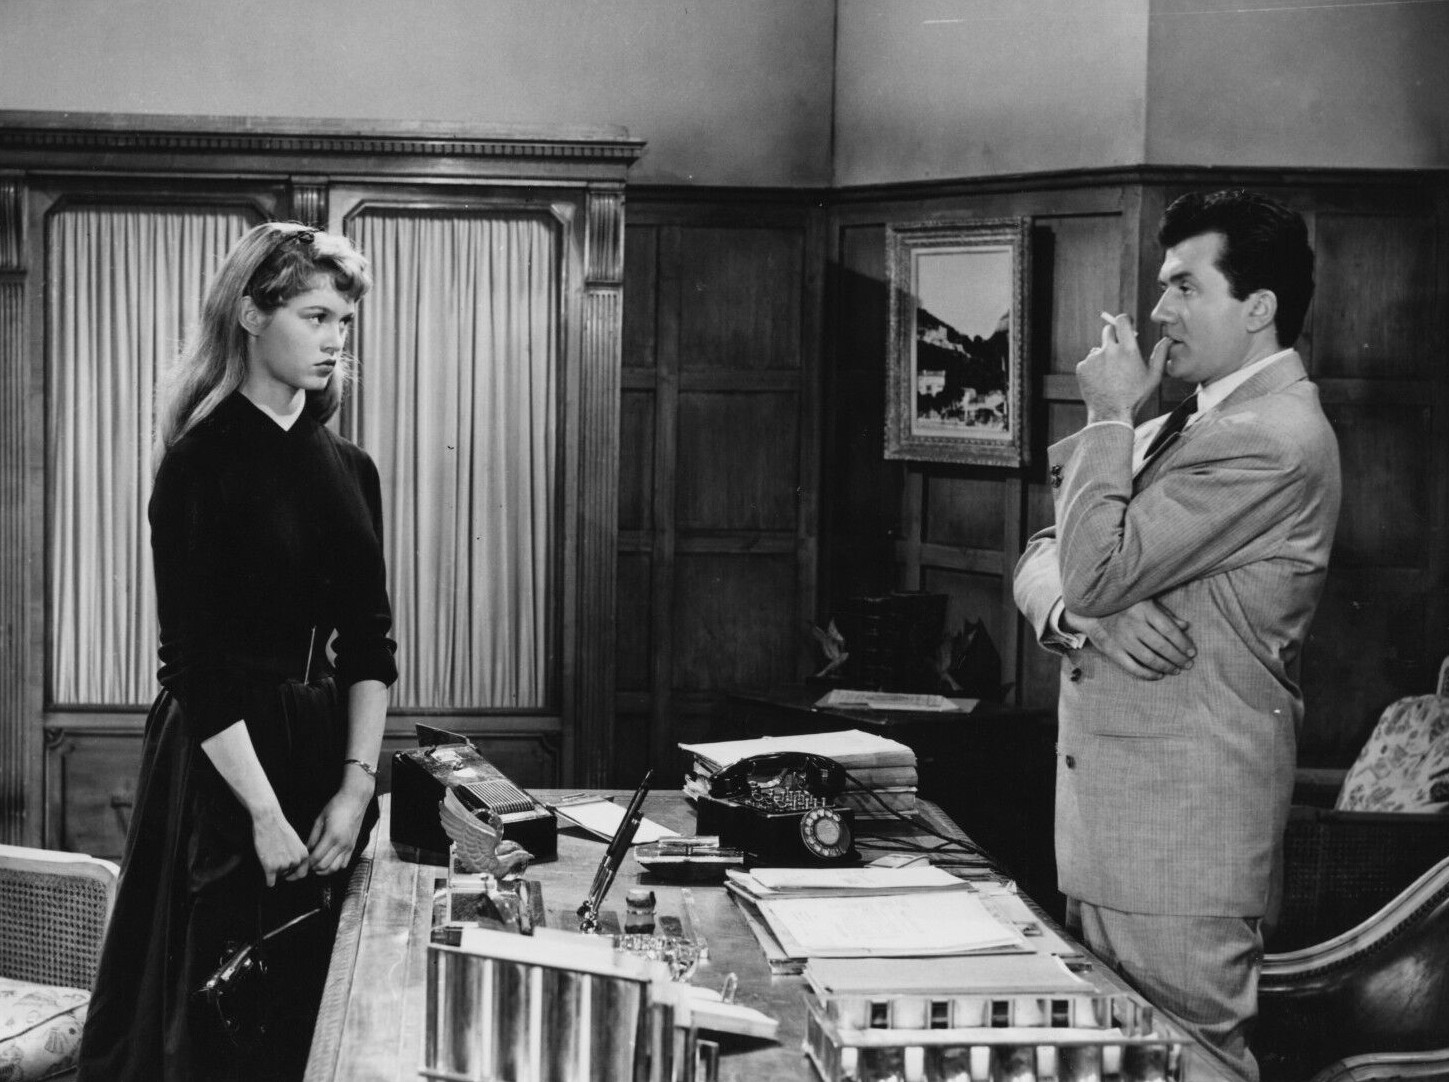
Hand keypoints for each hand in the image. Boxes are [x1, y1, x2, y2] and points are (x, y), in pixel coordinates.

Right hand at [251, 806, 311, 886]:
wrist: (268, 821)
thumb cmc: (280, 829)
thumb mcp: (296, 842)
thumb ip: (298, 855)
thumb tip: (296, 868)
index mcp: (304, 855)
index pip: (302, 874)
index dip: (295, 875)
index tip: (290, 875)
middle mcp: (296, 861)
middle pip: (289, 874)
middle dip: (283, 871)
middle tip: (276, 861)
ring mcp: (283, 865)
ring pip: (279, 876)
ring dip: (274, 871)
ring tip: (270, 856)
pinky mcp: (270, 867)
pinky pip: (270, 882)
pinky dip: (268, 880)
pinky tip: (267, 873)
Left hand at [306, 774, 372, 876]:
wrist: (355, 800)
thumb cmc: (336, 806)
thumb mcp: (319, 820)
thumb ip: (312, 838)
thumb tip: (305, 852)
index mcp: (332, 836)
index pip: (315, 858)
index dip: (304, 865)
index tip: (297, 867)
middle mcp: (342, 844)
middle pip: (323, 866)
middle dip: (311, 868)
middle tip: (303, 866)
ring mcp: (349, 846)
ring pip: (334, 868)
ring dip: (323, 870)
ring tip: (314, 866)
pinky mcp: (353, 847)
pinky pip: (343, 864)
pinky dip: (334, 867)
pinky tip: (327, 862)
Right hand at [1065, 597, 1194, 679]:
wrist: (1089, 609)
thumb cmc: (1122, 605)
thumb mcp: (1145, 602)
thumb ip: (1165, 614)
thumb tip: (1185, 626)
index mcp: (1143, 609)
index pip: (1169, 629)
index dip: (1183, 643)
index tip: (1192, 652)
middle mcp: (1133, 624)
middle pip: (1161, 645)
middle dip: (1178, 657)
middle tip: (1188, 665)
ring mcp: (1122, 638)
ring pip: (1149, 658)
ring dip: (1166, 667)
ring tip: (1176, 670)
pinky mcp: (1112, 649)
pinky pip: (1132, 666)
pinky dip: (1147, 674)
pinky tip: (1158, 675)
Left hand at [1076, 313, 1167, 424]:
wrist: (1111, 414)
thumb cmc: (1135, 397)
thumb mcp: (1153, 377)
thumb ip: (1160, 356)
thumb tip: (1167, 340)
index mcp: (1128, 350)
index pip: (1122, 320)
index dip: (1124, 320)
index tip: (1126, 324)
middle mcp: (1109, 351)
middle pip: (1108, 331)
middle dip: (1114, 337)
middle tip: (1118, 351)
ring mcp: (1093, 358)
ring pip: (1098, 349)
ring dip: (1103, 356)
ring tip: (1110, 375)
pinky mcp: (1082, 367)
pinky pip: (1088, 361)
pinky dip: (1093, 368)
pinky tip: (1100, 381)